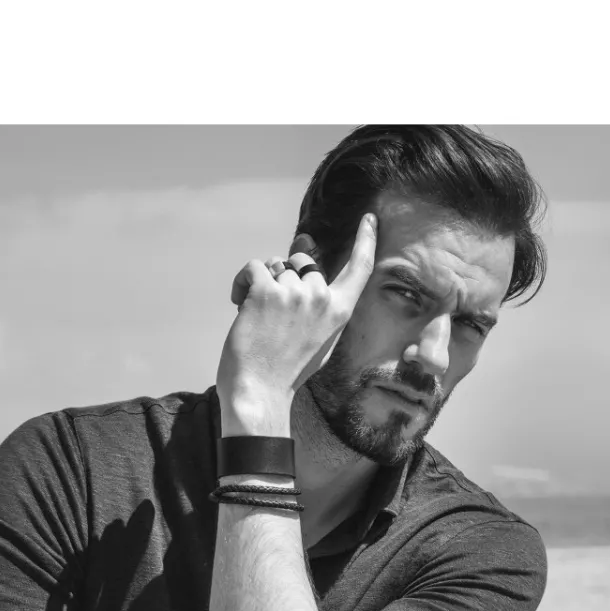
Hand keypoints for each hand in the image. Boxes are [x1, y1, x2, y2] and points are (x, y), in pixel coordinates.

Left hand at [217, 212, 377, 405]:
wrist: (260, 392)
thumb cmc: (286, 368)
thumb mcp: (317, 335)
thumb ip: (317, 294)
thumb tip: (304, 240)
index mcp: (339, 312)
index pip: (360, 268)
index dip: (366, 240)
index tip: (369, 218)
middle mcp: (321, 299)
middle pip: (303, 260)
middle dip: (284, 275)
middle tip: (273, 309)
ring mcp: (294, 294)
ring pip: (275, 265)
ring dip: (261, 283)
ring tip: (255, 314)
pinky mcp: (265, 293)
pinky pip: (254, 267)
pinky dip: (242, 282)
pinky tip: (239, 305)